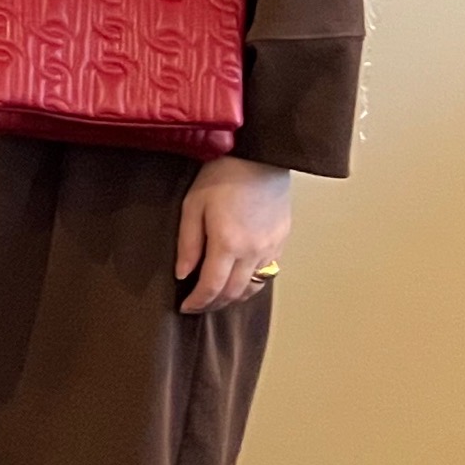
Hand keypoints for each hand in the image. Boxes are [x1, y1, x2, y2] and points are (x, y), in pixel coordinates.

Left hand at [176, 155, 290, 312]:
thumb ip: (188, 244)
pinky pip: (267, 272)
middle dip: (213, 304)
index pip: (211, 287)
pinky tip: (239, 280)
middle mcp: (253, 252)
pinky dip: (251, 283)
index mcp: (228, 244)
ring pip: (253, 287)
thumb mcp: (193, 206)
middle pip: (234, 293)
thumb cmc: (222, 176)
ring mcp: (271, 248)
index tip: (185, 307)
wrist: (260, 158)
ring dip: (234, 298)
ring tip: (217, 298)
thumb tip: (183, 274)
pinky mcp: (281, 241)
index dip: (197, 302)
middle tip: (198, 306)